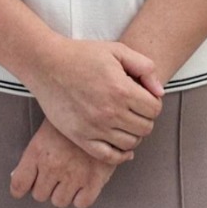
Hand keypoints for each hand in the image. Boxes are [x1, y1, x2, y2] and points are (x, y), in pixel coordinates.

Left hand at [10, 119, 117, 207]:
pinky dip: (82, 196)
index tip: (25, 187)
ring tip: (70, 177)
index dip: (20, 188)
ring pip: (59, 201)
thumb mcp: (47, 128)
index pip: (19, 184)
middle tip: (55, 174)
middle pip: (39, 195)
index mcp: (38, 151)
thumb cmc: (73, 116)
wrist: (102, 110)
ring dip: (63, 193)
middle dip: (46, 186)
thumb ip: (33, 154)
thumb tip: (17, 177)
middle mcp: (53, 166)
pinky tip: (84, 183)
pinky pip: (81, 203)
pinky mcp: (94, 180)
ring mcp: (73, 175)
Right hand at [23, 39, 163, 164]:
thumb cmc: (82, 55)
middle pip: (145, 128)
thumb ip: (145, 67)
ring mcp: (95, 127)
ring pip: (130, 143)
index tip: (144, 98)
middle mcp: (110, 112)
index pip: (154, 109)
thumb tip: (159, 92)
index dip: (154, 103)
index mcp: (122, 90)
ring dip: (134, 135)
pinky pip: (108, 157)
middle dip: (145, 118)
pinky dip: (120, 155)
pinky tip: (122, 147)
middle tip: (136, 110)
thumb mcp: (117, 50)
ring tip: (126, 123)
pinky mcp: (80, 137)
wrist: (47, 64)